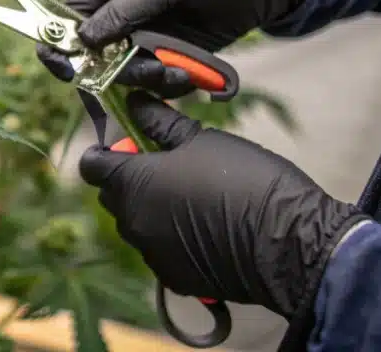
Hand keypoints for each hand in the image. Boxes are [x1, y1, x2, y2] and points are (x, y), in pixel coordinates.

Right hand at [37, 0, 315, 96]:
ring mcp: (142, 38)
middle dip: (116, 71)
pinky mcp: (166, 57)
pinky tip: (192, 74)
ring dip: (149, 80)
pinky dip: (169, 85)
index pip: (66, 20)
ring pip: (123, 75)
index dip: (59, 47)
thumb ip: (126, 8)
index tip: (69, 70)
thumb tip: (84, 38)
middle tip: (151, 70)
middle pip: (93, 57)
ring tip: (181, 72)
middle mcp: (119, 15)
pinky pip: (152, 82)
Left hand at [78, 91, 367, 317]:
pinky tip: (203, 227)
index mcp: (132, 184)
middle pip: (112, 195)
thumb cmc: (246, 182)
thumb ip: (159, 122)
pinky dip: (170, 238)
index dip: (105, 150)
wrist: (290, 245)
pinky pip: (158, 251)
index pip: (91, 164)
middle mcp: (132, 222)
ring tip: (191, 196)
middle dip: (129, 178)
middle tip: (166, 165)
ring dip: (150, 208)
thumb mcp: (201, 139)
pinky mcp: (173, 278)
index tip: (127, 142)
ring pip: (136, 223)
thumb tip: (134, 102)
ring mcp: (151, 254)